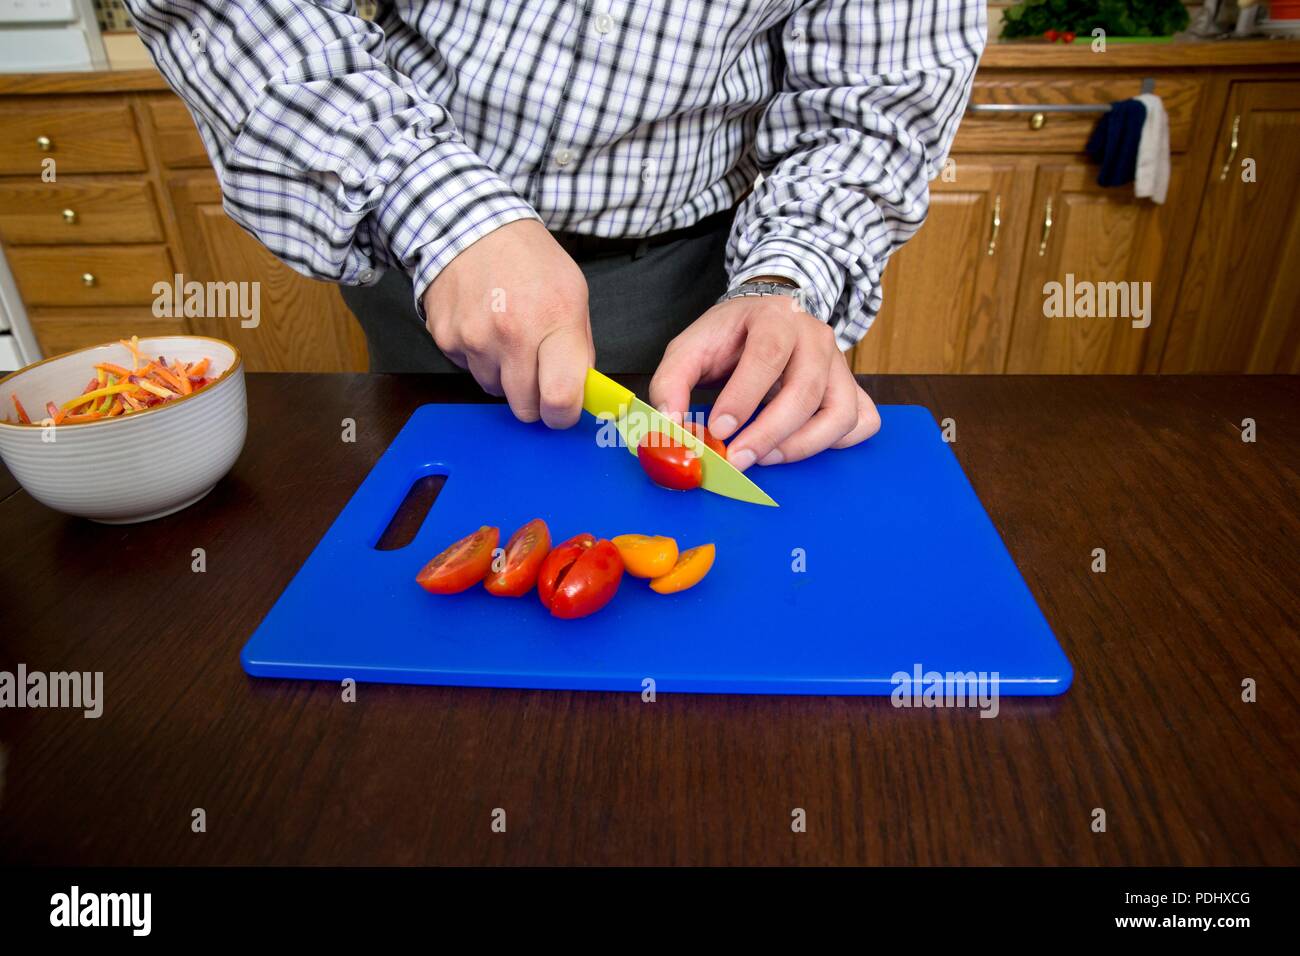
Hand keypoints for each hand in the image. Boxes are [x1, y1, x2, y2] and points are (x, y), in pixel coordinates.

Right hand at [421, 219, 594, 427]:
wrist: (471, 226)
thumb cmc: (529, 261)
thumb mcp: (573, 294)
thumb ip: (579, 348)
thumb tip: (580, 393)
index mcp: (554, 320)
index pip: (560, 398)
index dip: (563, 415)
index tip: (563, 410)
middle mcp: (512, 334)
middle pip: (524, 407)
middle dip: (534, 399)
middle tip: (536, 371)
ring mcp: (474, 338)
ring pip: (495, 391)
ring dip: (504, 375)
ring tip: (507, 335)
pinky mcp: (446, 339)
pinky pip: (469, 370)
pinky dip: (479, 358)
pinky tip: (484, 325)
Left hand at [649, 296, 879, 469]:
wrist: (766, 317)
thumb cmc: (729, 337)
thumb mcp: (690, 348)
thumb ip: (672, 383)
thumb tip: (671, 426)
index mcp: (775, 318)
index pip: (768, 355)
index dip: (744, 396)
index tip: (719, 430)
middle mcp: (816, 338)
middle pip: (806, 390)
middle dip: (769, 432)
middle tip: (738, 458)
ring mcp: (840, 365)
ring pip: (840, 412)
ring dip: (803, 445)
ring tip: (765, 457)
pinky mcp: (852, 389)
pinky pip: (862, 421)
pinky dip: (839, 443)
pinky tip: (803, 446)